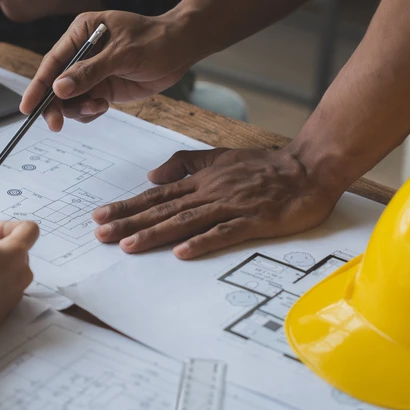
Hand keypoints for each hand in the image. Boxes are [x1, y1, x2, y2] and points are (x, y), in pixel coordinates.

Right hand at [20, 10, 202, 130]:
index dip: (38, 85)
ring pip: (70, 98)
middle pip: (56, 83)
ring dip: (77, 109)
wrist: (183, 48)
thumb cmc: (156, 40)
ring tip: (97, 107)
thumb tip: (59, 88)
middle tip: (55, 124)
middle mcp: (82, 52)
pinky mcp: (103, 87)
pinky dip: (90, 111)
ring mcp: (92, 71)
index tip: (27, 107)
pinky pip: (86, 105)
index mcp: (80, 32)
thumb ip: (89, 72)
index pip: (53, 61)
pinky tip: (103, 107)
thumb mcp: (122, 54)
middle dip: (55, 104)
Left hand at [92, 148, 341, 257]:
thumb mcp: (220, 157)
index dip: (127, 206)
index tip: (100, 216)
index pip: (156, 196)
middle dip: (129, 222)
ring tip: (128, 245)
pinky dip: (202, 242)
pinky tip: (181, 252)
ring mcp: (231, 206)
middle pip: (162, 210)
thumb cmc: (265, 166)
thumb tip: (152, 176)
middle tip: (100, 234)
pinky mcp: (254, 221)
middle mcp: (209, 192)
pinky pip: (224, 232)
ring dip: (155, 233)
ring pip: (186, 221)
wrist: (309, 168)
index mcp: (201, 181)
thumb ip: (186, 164)